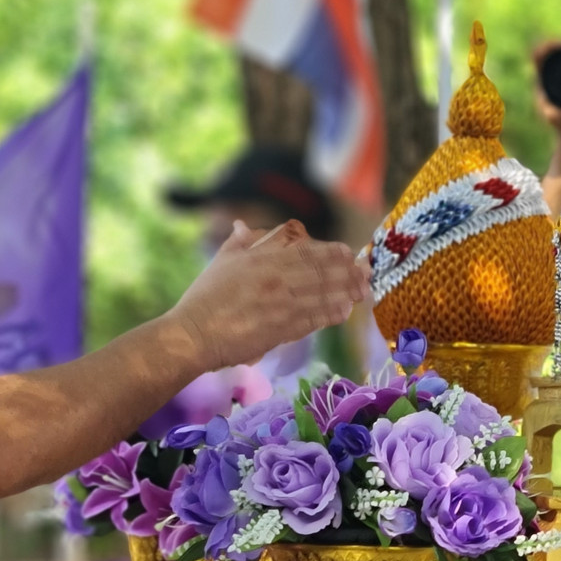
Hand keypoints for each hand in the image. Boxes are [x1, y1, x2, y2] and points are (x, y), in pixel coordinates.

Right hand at [168, 219, 369, 370]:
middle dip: (348, 272)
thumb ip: (239, 242)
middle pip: (322, 272)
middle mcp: (277, 279)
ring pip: (323, 295)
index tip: (349, 253)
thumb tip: (242, 225)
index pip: (307, 252)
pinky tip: (344, 311)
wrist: (194, 334)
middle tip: (367, 272)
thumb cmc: (204, 297)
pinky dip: (330, 314)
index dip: (332, 253)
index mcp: (263, 259)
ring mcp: (281, 305)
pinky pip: (313, 320)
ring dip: (346, 292)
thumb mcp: (222, 261)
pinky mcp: (281, 330)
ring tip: (363, 291)